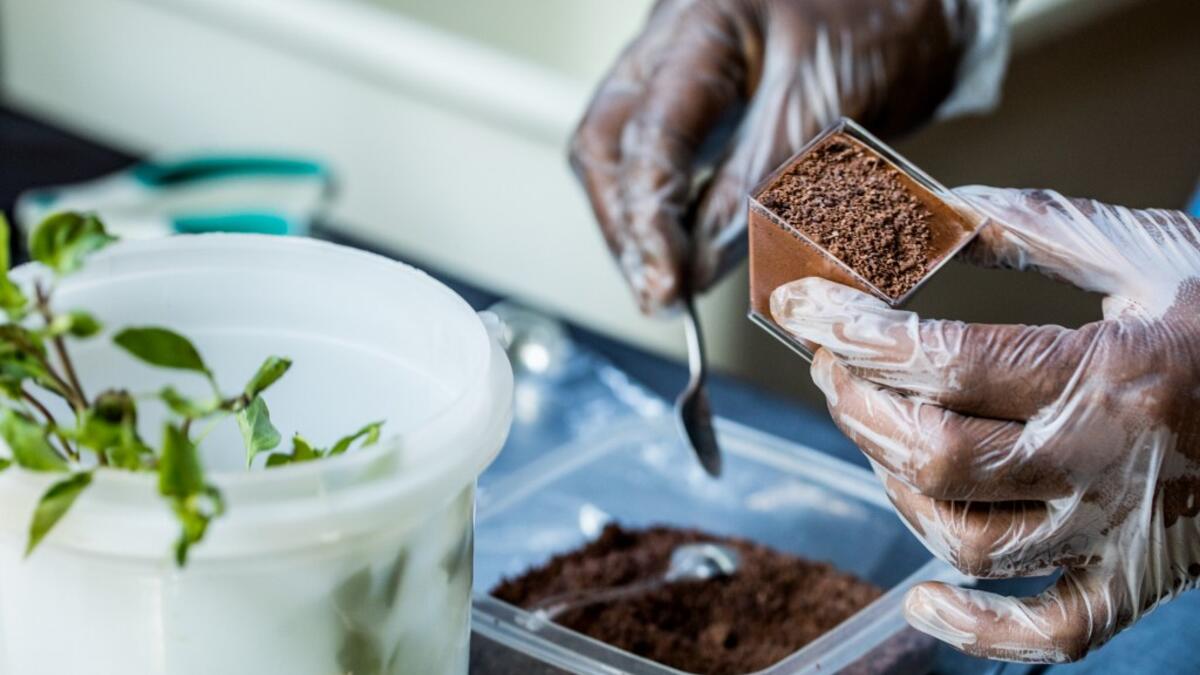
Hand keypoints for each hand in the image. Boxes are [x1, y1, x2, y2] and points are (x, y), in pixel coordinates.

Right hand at [570, 0, 978, 312]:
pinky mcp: (702, 103)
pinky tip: (686, 253)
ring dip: (639, 227)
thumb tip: (701, 265)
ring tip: (669, 286)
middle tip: (658, 293)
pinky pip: (664, 162)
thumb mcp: (825, 110)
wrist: (924, 9)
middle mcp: (672, 43)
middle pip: (607, 146)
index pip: (646, 133)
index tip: (668, 282)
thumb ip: (756, 185)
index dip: (648, 218)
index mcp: (698, 25)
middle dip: (625, 227)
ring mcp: (680, 71)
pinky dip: (670, 213)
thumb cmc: (886, 23)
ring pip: (623, 157)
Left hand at [771, 186, 1199, 662]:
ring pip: (968, 541)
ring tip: (876, 436)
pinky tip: (925, 597)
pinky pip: (1051, 631)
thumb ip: (1035, 229)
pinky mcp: (1139, 579)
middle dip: (855, 403)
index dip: (852, 330)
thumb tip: (932, 213)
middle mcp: (1107, 460)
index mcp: (1110, 371)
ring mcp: (1120, 531)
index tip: (800, 307)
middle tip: (832, 362)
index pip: (941, 359)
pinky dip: (979, 629)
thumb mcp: (1150, 252)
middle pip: (933, 454)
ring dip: (893, 487)